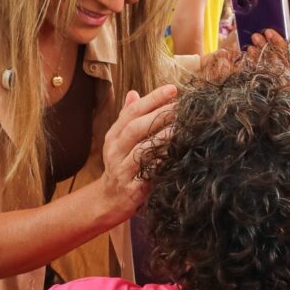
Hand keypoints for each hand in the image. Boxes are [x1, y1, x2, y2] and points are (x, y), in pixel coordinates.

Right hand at [97, 84, 177, 219]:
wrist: (108, 201)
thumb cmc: (121, 166)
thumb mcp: (119, 141)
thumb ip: (127, 118)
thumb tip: (134, 93)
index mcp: (114, 135)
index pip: (132, 111)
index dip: (152, 99)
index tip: (173, 89)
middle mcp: (115, 150)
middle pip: (134, 128)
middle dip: (158, 115)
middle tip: (180, 107)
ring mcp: (121, 170)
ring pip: (140, 151)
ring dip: (161, 138)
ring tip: (181, 128)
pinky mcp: (131, 189)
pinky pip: (147, 175)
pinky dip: (160, 165)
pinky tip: (175, 156)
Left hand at [252, 29, 289, 93]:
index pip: (289, 53)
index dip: (277, 42)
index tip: (268, 31)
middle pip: (277, 61)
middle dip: (265, 47)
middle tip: (255, 36)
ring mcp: (289, 91)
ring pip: (271, 72)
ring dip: (259, 59)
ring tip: (250, 49)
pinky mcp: (284, 98)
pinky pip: (269, 84)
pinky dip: (260, 73)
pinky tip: (252, 65)